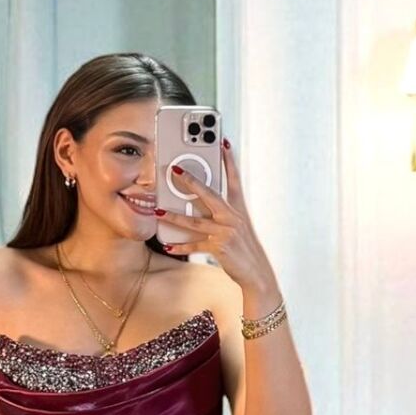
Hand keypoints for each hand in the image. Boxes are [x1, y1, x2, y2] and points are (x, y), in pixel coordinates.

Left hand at [157, 138, 275, 293]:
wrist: (257, 273)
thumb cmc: (245, 249)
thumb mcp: (239, 226)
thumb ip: (223, 213)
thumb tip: (200, 204)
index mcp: (239, 209)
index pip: (234, 178)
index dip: (229, 160)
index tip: (223, 141)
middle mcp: (232, 217)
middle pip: (209, 194)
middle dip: (191, 181)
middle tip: (175, 170)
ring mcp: (225, 232)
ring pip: (195, 221)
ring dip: (174, 216)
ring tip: (158, 211)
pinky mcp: (219, 248)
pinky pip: (195, 246)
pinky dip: (181, 247)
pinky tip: (169, 246)